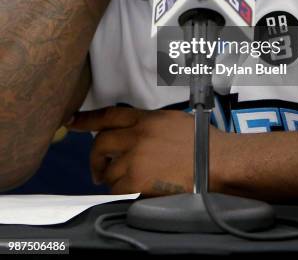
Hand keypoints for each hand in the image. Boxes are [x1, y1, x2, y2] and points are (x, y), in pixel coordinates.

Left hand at [67, 106, 229, 194]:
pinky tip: (128, 190)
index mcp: (147, 118)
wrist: (216, 161)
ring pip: (107, 169)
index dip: (87, 119)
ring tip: (118, 182)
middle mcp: (138, 135)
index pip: (109, 115)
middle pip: (101, 143)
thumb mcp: (172, 121)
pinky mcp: (138, 179)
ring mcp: (136, 157)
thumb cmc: (202, 142)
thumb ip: (149, 123)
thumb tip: (134, 132)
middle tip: (97, 168)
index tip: (73, 122)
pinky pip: (116, 187)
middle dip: (96, 158)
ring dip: (109, 177)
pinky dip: (118, 190)